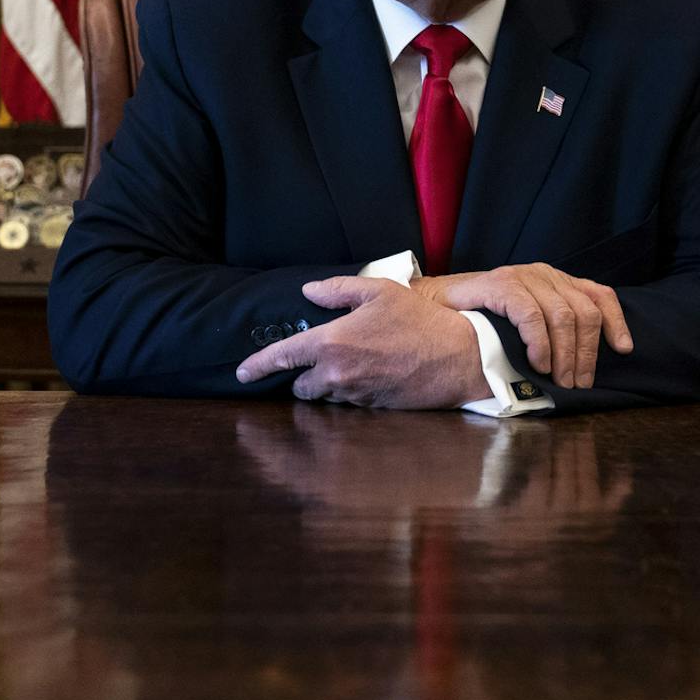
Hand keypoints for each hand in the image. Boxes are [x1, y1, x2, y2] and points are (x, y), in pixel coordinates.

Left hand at [233, 276, 489, 408]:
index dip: (257, 365)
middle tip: (321, 359)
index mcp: (331, 342)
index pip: (282, 357)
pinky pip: (349, 404)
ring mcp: (354, 396)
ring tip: (353, 364)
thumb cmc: (419, 319)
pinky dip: (350, 393)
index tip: (242, 373)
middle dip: (304, 376)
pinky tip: (370, 376)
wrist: (457, 356)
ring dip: (329, 385)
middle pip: (300, 387)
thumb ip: (338, 289)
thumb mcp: (379, 291)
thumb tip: (308, 292)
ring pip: (325, 397)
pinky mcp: (371, 410)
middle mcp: (337, 374)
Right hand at [412, 264, 632, 389]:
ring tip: (558, 380)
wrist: (433, 307)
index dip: (616, 322)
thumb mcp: (526, 324)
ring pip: (563, 316)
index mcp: (555, 281)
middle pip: (585, 312)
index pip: (598, 295)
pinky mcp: (501, 284)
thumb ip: (552, 331)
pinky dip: (540, 343)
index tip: (623, 349)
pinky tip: (537, 363)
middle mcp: (544, 274)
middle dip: (587, 353)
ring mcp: (522, 276)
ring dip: (565, 355)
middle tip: (577, 384)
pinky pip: (532, 314)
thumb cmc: (481, 321)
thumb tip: (582, 364)